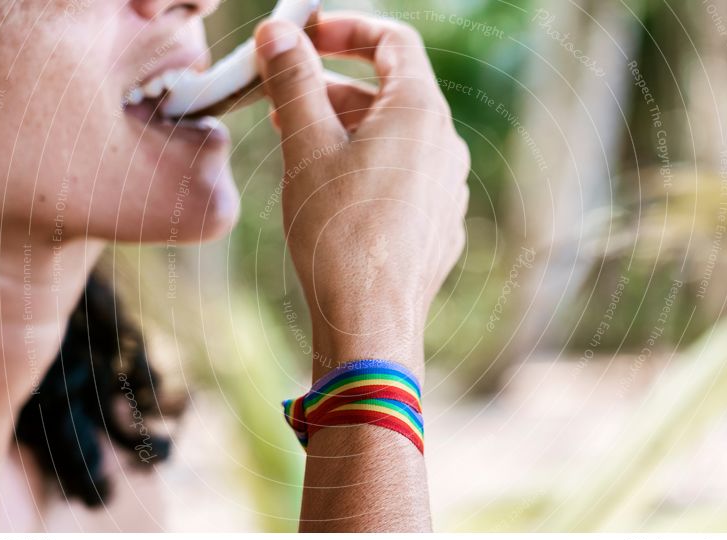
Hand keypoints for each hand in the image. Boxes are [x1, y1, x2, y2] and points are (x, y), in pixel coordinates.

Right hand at [255, 13, 469, 377]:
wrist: (370, 323)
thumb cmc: (338, 233)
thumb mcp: (306, 146)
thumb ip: (294, 81)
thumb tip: (279, 31)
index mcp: (421, 113)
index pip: (394, 40)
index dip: (347, 28)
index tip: (306, 36)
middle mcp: (446, 146)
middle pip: (392, 91)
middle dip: (335, 86)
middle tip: (285, 96)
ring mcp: (447, 189)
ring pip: (396, 138)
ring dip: (347, 128)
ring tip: (298, 141)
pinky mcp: (438, 224)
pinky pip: (405, 177)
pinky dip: (368, 166)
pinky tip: (332, 190)